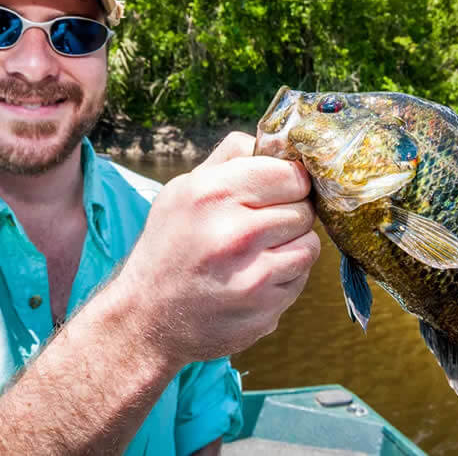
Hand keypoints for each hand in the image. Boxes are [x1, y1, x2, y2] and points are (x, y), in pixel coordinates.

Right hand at [119, 132, 319, 364]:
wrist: (147, 318)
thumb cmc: (169, 246)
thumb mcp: (182, 191)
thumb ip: (228, 159)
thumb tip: (272, 139)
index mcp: (212, 194)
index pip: (290, 173)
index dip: (290, 180)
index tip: (280, 189)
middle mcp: (234, 233)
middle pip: (304, 208)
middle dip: (291, 213)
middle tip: (264, 224)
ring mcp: (253, 275)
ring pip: (310, 244)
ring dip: (293, 245)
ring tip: (261, 251)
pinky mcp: (265, 308)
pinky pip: (301, 278)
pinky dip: (286, 275)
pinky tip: (256, 277)